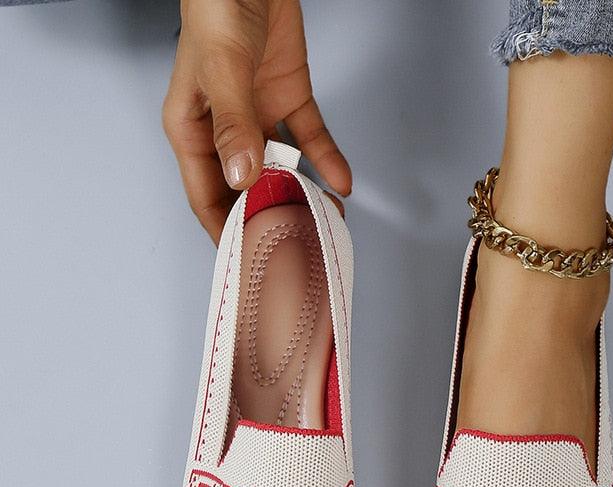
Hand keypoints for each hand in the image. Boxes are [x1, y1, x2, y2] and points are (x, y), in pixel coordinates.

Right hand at [163, 0, 350, 241]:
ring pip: (283, 169)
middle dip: (272, 219)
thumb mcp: (223, 70)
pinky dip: (327, 159)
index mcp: (193, 130)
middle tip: (298, 246)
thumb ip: (234, 125)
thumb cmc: (218, 7)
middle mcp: (226, 131)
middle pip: (248, 190)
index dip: (227, 231)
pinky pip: (309, 138)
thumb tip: (242, 177)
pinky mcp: (288, 99)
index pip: (206, 196)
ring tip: (328, 220)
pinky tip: (342, 181)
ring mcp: (259, 117)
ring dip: (305, 194)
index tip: (249, 260)